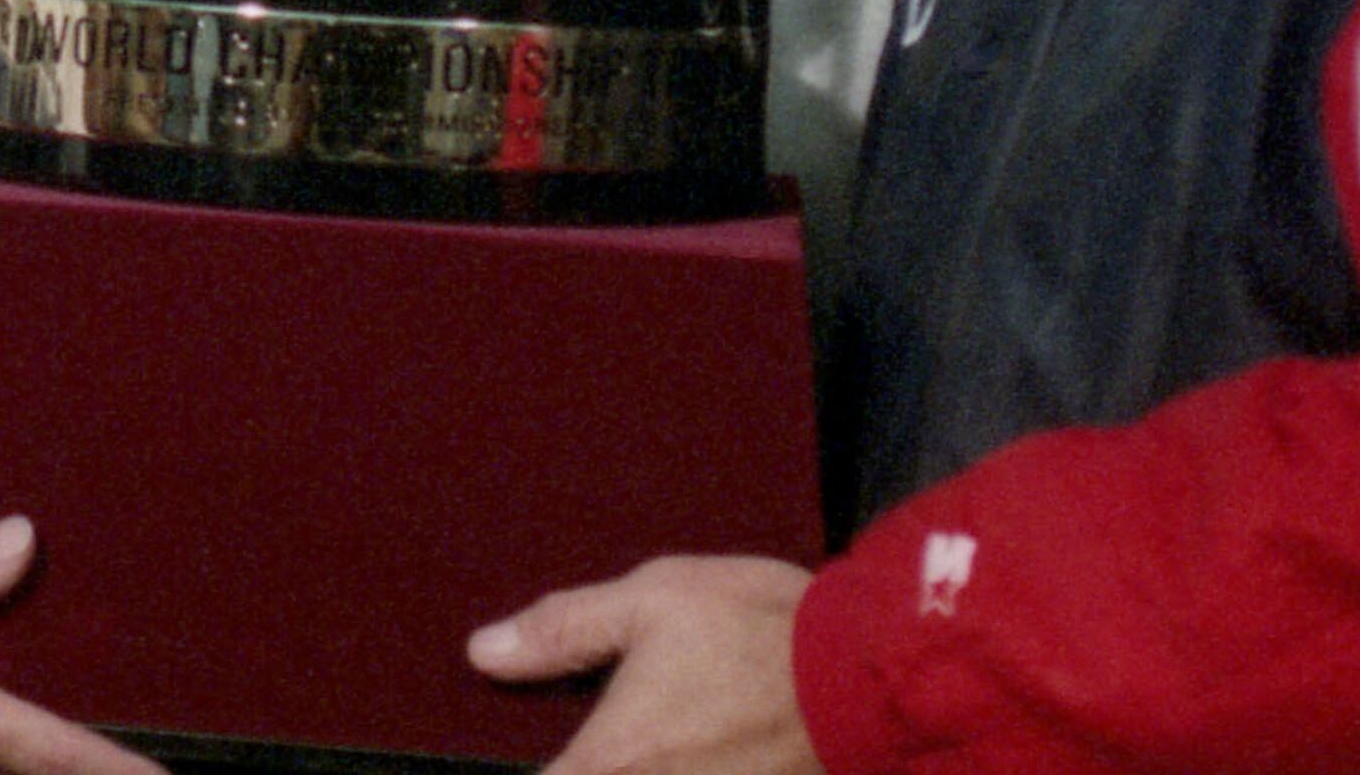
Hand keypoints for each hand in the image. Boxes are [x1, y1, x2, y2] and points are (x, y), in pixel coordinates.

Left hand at [471, 555, 822, 774]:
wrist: (876, 675)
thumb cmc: (760, 631)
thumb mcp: (653, 602)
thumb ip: (562, 631)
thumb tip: (482, 652)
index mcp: (611, 767)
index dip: (523, 773)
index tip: (541, 749)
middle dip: (584, 767)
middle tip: (597, 738)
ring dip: (637, 771)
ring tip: (653, 745)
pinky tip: (689, 754)